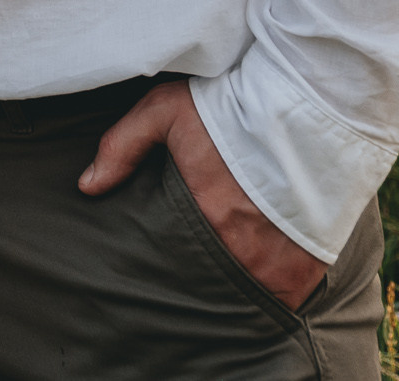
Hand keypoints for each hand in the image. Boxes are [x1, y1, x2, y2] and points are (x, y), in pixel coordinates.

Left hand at [79, 82, 325, 310]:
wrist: (308, 103)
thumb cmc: (232, 106)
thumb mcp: (165, 111)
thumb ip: (122, 146)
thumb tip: (87, 187)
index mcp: (204, 220)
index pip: (173, 269)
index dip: (169, 271)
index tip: (165, 267)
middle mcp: (242, 251)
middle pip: (212, 288)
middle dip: (204, 285)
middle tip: (197, 277)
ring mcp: (280, 263)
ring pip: (252, 296)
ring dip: (242, 288)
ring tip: (233, 275)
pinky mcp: (311, 266)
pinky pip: (290, 296)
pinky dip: (279, 289)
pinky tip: (268, 275)